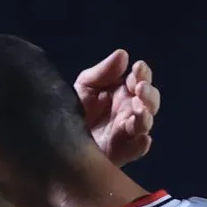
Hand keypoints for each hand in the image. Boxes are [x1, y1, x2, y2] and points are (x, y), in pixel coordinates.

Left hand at [74, 49, 160, 166]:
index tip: (136, 69)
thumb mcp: (84, 86)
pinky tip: (141, 138)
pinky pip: (136, 149)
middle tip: (139, 88)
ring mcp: (126, 132)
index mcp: (123, 93)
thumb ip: (102, 72)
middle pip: (149, 101)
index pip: (140, 80)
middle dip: (148, 93)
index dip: (142, 74)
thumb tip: (123, 54)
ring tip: (139, 109)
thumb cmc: (74, 111)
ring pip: (145, 124)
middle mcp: (129, 111)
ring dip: (146, 116)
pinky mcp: (120, 152)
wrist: (57, 139)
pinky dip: (141, 144)